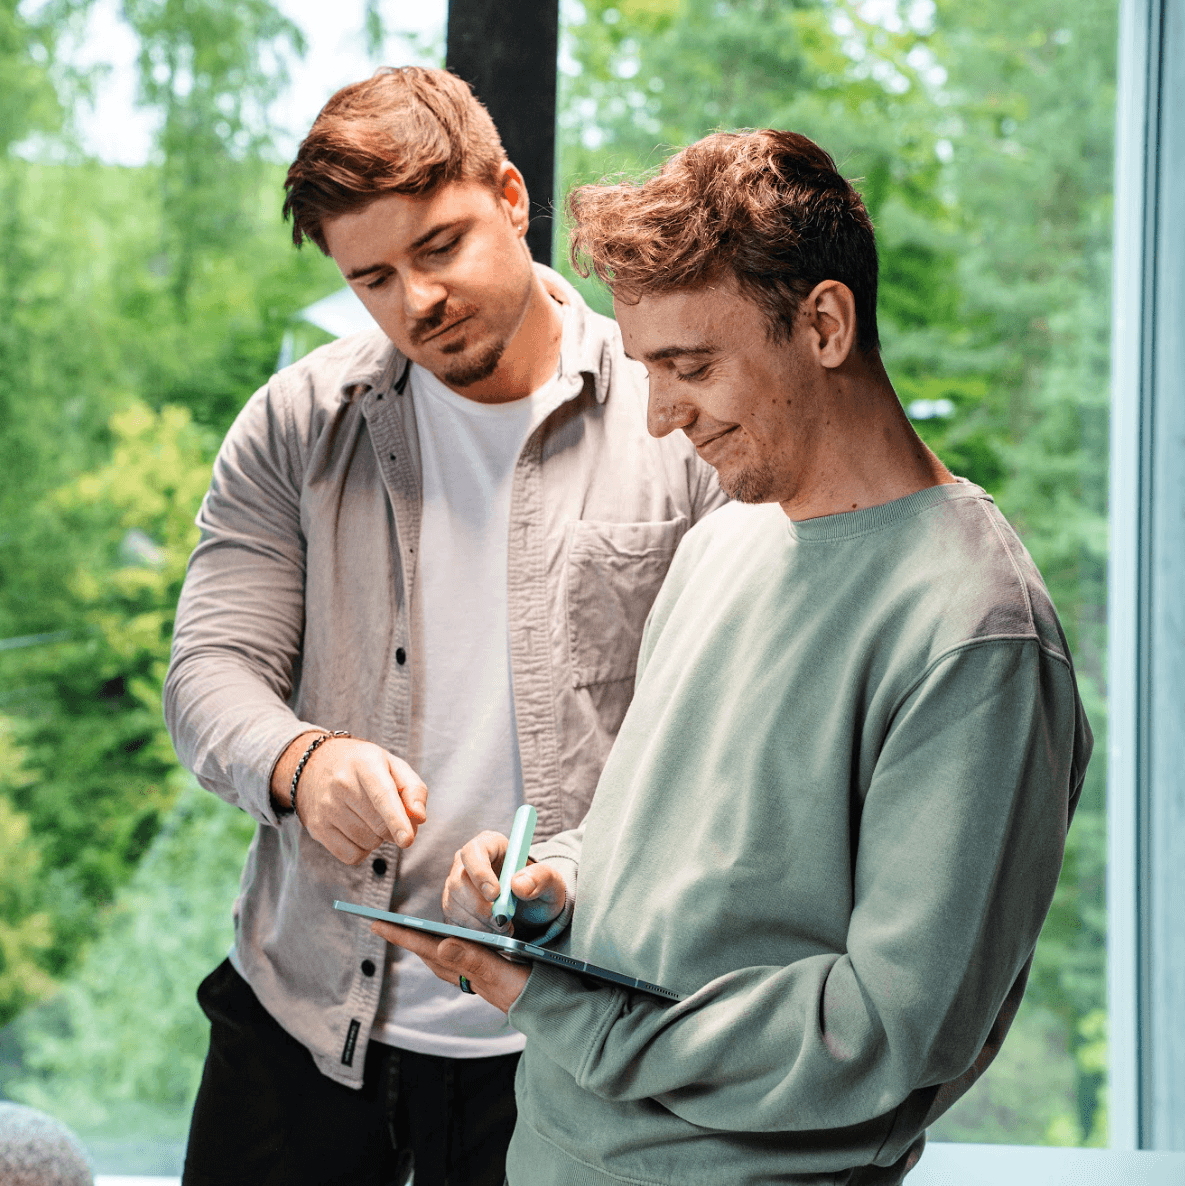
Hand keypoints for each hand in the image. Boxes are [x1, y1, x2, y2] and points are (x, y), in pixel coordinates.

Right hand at [272, 733, 427, 864]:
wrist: (315, 765)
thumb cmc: (363, 767)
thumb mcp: (392, 764)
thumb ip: (413, 788)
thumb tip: (419, 817)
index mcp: (364, 763)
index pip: (382, 796)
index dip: (397, 820)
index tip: (408, 840)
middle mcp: (341, 784)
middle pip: (379, 825)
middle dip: (394, 828)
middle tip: (392, 817)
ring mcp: (325, 807)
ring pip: (368, 842)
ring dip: (378, 837)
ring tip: (369, 817)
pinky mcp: (316, 827)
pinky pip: (351, 855)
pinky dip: (362, 849)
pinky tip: (358, 830)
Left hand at [371, 921, 529, 1013]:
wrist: (554, 1015)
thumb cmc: (534, 993)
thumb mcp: (506, 974)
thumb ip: (475, 961)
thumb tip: (442, 944)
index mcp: (468, 969)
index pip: (429, 948)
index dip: (403, 935)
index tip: (377, 924)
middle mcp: (467, 976)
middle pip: (428, 953)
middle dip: (405, 937)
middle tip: (381, 924)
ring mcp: (476, 979)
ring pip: (440, 958)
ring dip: (421, 943)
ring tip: (405, 932)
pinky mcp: (487, 978)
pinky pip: (456, 961)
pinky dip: (443, 949)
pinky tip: (447, 944)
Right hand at [442, 830, 566, 934]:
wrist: (533, 912)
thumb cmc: (540, 890)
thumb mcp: (552, 882)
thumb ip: (541, 877)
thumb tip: (518, 884)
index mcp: (490, 845)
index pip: (473, 852)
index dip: (480, 873)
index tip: (495, 894)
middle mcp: (467, 863)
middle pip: (458, 881)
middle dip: (479, 906)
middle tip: (502, 922)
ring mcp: (457, 886)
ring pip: (453, 904)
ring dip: (478, 922)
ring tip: (504, 929)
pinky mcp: (453, 909)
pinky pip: (452, 922)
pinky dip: (472, 932)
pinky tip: (492, 934)